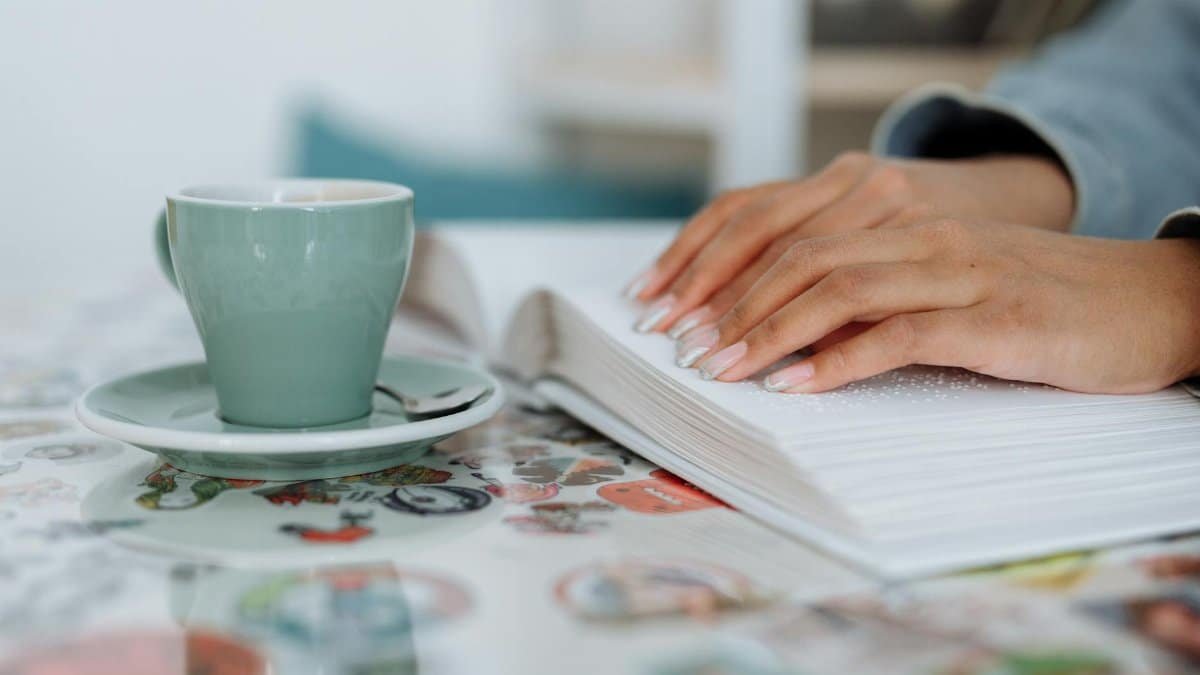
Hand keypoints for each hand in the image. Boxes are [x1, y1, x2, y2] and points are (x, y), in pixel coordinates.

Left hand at [676, 218, 1199, 393]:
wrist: (1143, 302)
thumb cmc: (1035, 302)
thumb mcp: (943, 285)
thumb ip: (874, 295)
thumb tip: (790, 331)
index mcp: (902, 220)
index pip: (790, 231)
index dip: (725, 268)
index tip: (677, 309)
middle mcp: (920, 234)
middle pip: (800, 257)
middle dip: (730, 304)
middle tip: (683, 349)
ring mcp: (955, 271)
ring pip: (837, 289)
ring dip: (768, 332)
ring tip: (721, 370)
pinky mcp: (988, 317)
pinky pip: (897, 333)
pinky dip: (837, 361)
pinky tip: (795, 386)